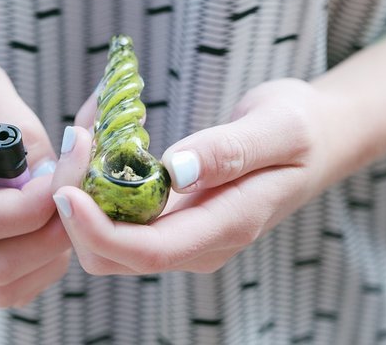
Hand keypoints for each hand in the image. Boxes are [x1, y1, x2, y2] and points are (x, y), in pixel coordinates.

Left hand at [52, 78, 337, 274]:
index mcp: (228, 226)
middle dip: (78, 212)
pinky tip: (99, 139)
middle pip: (115, 256)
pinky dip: (96, 185)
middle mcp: (200, 242)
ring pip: (109, 240)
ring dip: (82, 196)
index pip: (150, 252)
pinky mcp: (174, 218)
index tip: (67, 191)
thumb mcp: (278, 129)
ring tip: (85, 132)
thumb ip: (229, 152)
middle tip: (75, 142)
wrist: (318, 140)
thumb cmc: (303, 130)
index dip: (99, 230)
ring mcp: (185, 233)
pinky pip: (120, 217)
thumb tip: (175, 171)